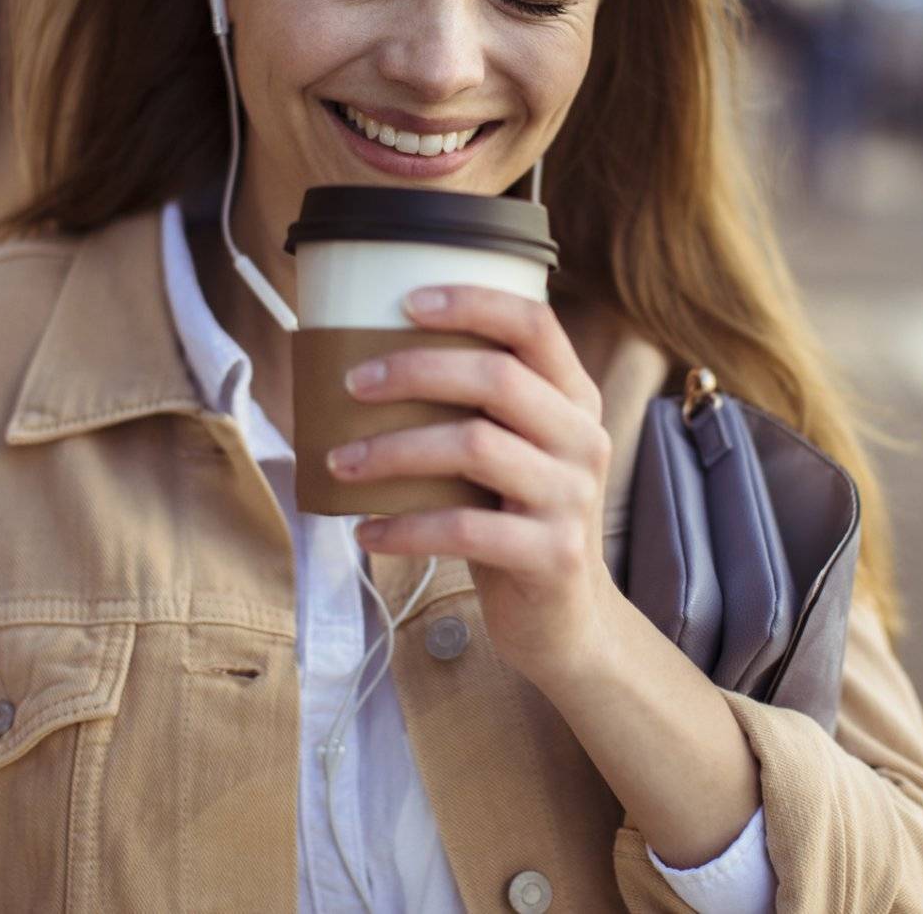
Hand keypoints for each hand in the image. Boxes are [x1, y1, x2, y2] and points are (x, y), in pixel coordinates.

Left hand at [328, 285, 620, 683]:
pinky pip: (464, 529)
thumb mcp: (514, 453)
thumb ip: (475, 410)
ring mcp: (572, 497)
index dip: (472, 303)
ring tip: (340, 462)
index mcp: (574, 399)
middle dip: (414, 372)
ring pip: (474, 447)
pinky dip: (404, 528)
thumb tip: (365, 366)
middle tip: (353, 384)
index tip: (406, 302)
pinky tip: (366, 531)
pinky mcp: (552, 554)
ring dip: (393, 450)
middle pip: (498, 378)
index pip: (534, 324)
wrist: (567, 619)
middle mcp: (582, 439)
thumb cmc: (515, 519)